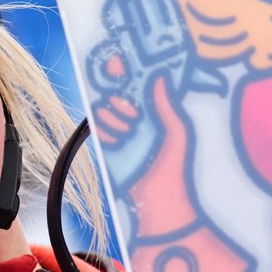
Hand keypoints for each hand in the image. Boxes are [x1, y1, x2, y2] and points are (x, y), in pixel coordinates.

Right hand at [92, 73, 196, 236]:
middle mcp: (133, 118)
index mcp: (152, 110)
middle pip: (113, 92)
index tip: (121, 65)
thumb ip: (167, 105)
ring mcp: (118, 133)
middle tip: (132, 114)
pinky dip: (104, 134)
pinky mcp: (105, 149)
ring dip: (113, 119)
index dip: (126, 71)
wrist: (161, 206)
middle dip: (119, 100)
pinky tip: (117, 144)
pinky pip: (95, 130)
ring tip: (128, 135)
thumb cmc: (175, 169)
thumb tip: (161, 75)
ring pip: (101, 110)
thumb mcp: (177, 132)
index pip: (134, 83)